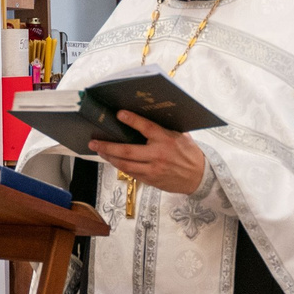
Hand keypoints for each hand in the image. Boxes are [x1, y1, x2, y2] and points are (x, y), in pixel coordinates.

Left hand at [89, 111, 207, 196]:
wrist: (199, 177)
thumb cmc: (189, 153)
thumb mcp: (181, 136)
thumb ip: (164, 128)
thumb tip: (147, 116)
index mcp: (166, 140)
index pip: (147, 128)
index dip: (132, 120)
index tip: (119, 114)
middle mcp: (158, 155)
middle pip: (127, 151)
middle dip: (108, 146)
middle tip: (94, 142)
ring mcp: (153, 169)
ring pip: (125, 164)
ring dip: (110, 158)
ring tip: (99, 151)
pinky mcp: (151, 180)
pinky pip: (131, 173)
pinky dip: (120, 166)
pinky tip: (113, 161)